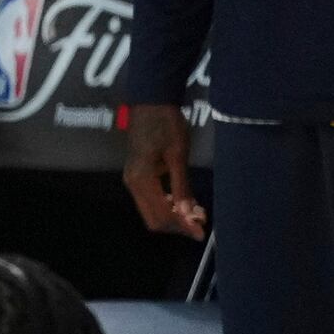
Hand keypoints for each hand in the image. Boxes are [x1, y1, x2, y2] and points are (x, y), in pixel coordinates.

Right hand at [124, 95, 203, 235]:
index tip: (201, 232)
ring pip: (151, 211)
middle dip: (177, 225)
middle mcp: (132, 184)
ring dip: (173, 216)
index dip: (182, 227)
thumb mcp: (177, 155)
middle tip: (201, 221)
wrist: (151, 101)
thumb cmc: (166, 125)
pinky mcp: (136, 174)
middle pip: (153, 219)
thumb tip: (190, 216)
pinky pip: (150, 200)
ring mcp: (132, 179)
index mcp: (141, 179)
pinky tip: (183, 201)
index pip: (161, 215)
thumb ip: (182, 187)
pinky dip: (167, 206)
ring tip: (196, 211)